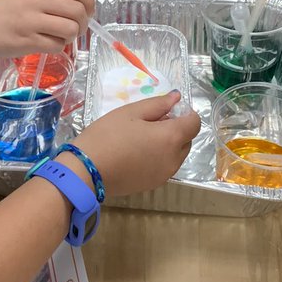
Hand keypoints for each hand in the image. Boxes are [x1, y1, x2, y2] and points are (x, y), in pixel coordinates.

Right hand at [0, 0, 93, 59]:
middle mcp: (36, 0)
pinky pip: (57, 46)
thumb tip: (78, 6)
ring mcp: (33, 21)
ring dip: (71, 36)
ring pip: (70, 29)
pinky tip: (50, 44)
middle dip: (83, 23)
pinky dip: (59, 47)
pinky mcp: (29, 42)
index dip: (89, 1)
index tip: (88, 10)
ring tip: (61, 36)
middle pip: (77, 11)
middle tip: (77, 28)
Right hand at [68, 91, 200, 196]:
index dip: (185, 114)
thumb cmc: (108, 135)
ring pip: (176, 154)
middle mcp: (175, 159)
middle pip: (187, 140)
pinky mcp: (153, 184)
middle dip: (176, 129)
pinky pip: (165, 166)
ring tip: (141, 138)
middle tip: (150, 122)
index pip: (195, 123)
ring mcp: (165, 174)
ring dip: (168, 144)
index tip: (167, 110)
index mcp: (172, 137)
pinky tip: (136, 153)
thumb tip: (177, 98)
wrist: (87, 171)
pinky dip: (159, 157)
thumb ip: (158, 104)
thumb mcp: (131, 112)